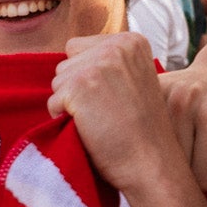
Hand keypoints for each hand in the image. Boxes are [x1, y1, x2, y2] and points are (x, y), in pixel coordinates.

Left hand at [49, 32, 190, 195]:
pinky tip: (92, 129)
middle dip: (78, 90)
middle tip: (107, 113)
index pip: (79, 48)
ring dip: (71, 104)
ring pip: (58, 82)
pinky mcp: (79, 85)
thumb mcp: (135, 80)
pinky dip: (65, 120)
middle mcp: (115, 47)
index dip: (88, 78)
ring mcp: (96, 64)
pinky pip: (53, 103)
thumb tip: (69, 58)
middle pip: (66, 64)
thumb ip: (110, 64)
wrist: (152, 164)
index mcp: (131, 42)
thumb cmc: (142, 131)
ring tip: (101, 120)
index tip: (112, 99)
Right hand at [156, 58, 206, 181]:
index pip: (204, 178)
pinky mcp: (145, 90)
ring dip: (170, 154)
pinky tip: (161, 132)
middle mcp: (184, 101)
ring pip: (157, 155)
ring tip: (183, 138)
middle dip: (189, 167)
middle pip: (179, 168)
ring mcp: (160, 93)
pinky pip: (140, 134)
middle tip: (199, 146)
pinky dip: (150, 139)